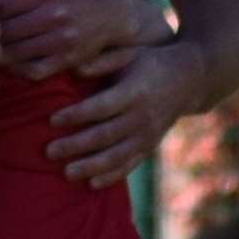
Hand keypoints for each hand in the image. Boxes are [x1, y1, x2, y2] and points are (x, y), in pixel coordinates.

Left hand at [0, 0, 170, 80]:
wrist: (119, 13)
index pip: (4, 3)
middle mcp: (55, 14)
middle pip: (7, 28)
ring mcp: (63, 39)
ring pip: (18, 51)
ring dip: (0, 52)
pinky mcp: (69, 59)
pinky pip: (36, 69)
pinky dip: (18, 70)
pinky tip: (9, 64)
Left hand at [47, 41, 204, 188]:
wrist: (189, 82)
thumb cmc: (148, 62)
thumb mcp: (128, 54)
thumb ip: (102, 61)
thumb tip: (74, 69)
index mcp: (133, 92)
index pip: (101, 107)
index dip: (76, 115)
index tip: (51, 120)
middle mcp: (141, 117)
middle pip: (104, 135)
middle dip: (76, 146)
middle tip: (49, 152)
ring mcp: (147, 136)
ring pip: (116, 156)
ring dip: (90, 167)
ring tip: (66, 173)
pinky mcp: (150, 147)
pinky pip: (130, 165)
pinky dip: (112, 176)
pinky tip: (92, 184)